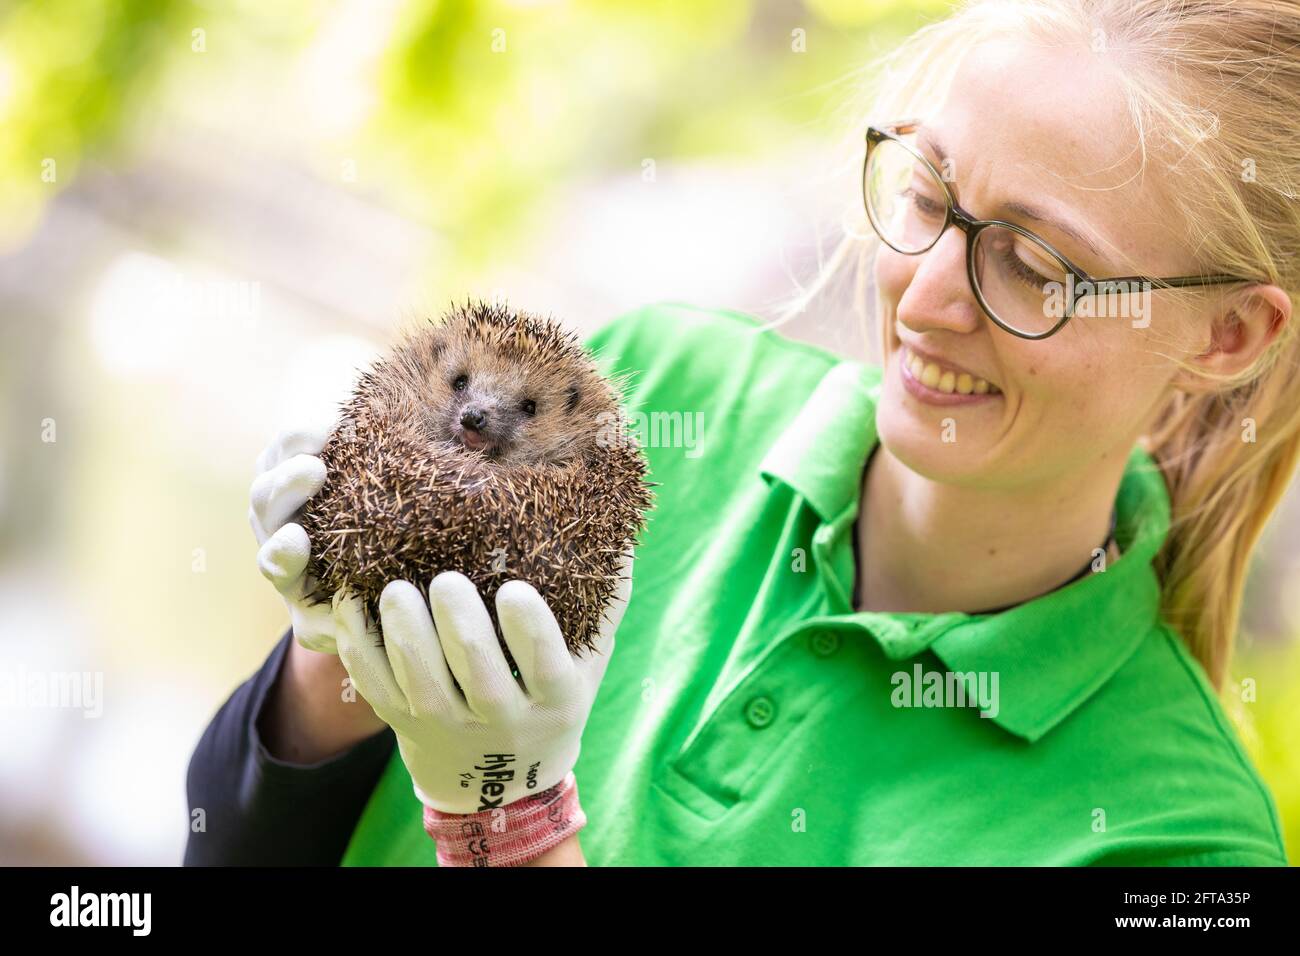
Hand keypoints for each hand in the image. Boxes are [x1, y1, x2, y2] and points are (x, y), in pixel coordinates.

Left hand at [250, 419, 359, 653]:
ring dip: (292, 451)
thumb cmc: (358, 596)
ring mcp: (279, 491)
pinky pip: (288, 440)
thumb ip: (348, 629)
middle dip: (286, 486)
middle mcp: (274, 528)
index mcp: (286, 570)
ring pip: (271, 467)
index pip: (275, 562)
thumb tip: (352, 613)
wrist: (360, 558)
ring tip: (322, 437)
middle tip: (313, 471)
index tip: (298, 541)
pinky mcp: (291, 459)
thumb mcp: (351, 624)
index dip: (283, 552)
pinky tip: (334, 421)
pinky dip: (306, 431)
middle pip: (265, 504)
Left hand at [336, 552, 632, 813]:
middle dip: (459, 624)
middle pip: (477, 674)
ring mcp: (447, 726)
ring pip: (421, 682)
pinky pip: (375, 686)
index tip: (513, 590)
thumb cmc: (549, 702)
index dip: (529, 631)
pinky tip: (353, 605)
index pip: (545, 666)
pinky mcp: (403, 724)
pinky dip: (359, 646)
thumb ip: (604, 605)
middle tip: (446, 579)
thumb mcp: (587, 664)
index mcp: (554, 699)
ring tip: (395, 589)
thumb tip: (619, 529)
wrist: (501, 787)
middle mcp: (502, 720)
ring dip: (405, 634)